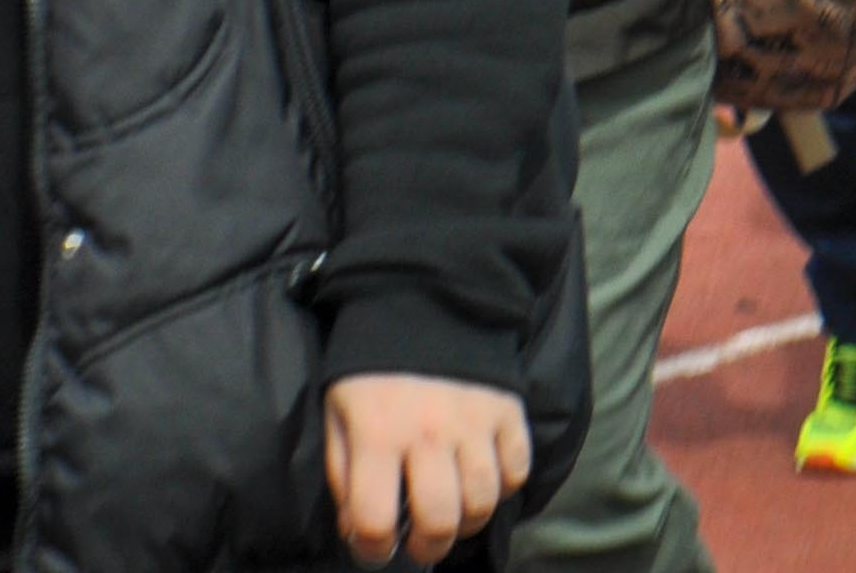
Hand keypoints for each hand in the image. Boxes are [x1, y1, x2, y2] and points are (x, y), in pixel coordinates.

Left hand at [326, 374, 529, 565]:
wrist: (424, 306)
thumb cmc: (373, 372)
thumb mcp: (338, 417)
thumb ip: (343, 477)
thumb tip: (358, 530)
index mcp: (378, 434)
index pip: (376, 520)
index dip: (372, 550)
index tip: (376, 548)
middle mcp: (429, 432)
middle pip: (440, 519)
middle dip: (428, 547)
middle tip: (421, 544)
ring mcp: (475, 421)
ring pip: (483, 500)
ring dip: (467, 522)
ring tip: (453, 516)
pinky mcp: (508, 409)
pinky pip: (517, 469)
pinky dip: (504, 487)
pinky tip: (482, 480)